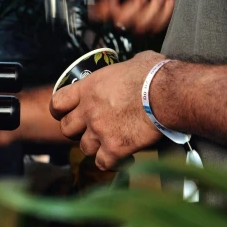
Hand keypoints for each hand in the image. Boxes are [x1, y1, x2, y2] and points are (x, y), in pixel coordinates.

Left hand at [49, 51, 164, 169]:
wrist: (169, 94)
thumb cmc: (154, 74)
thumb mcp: (132, 63)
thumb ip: (123, 70)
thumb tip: (132, 68)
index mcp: (88, 88)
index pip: (57, 103)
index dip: (59, 111)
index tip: (64, 114)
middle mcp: (89, 111)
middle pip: (67, 129)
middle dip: (77, 131)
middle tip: (90, 130)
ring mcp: (100, 131)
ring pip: (85, 148)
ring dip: (96, 147)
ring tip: (110, 144)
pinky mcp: (115, 148)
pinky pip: (103, 163)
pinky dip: (112, 163)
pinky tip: (124, 158)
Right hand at [91, 0, 179, 34]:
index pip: (102, 11)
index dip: (102, 10)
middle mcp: (129, 11)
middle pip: (120, 20)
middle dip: (134, 5)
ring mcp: (143, 19)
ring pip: (140, 25)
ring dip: (154, 6)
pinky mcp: (156, 24)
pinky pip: (157, 25)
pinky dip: (165, 9)